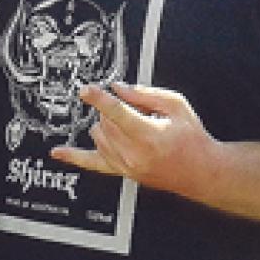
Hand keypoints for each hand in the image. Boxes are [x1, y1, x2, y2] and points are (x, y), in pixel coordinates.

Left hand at [52, 83, 218, 200]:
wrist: (201, 171)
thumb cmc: (192, 138)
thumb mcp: (176, 105)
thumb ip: (145, 94)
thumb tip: (118, 88)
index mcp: (149, 135)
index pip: (117, 113)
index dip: (100, 99)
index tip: (86, 90)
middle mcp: (134, 154)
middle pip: (106, 123)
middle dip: (115, 110)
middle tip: (137, 109)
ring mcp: (126, 166)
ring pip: (98, 136)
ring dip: (107, 124)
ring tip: (132, 124)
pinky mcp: (122, 172)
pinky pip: (92, 163)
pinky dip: (73, 156)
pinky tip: (58, 152)